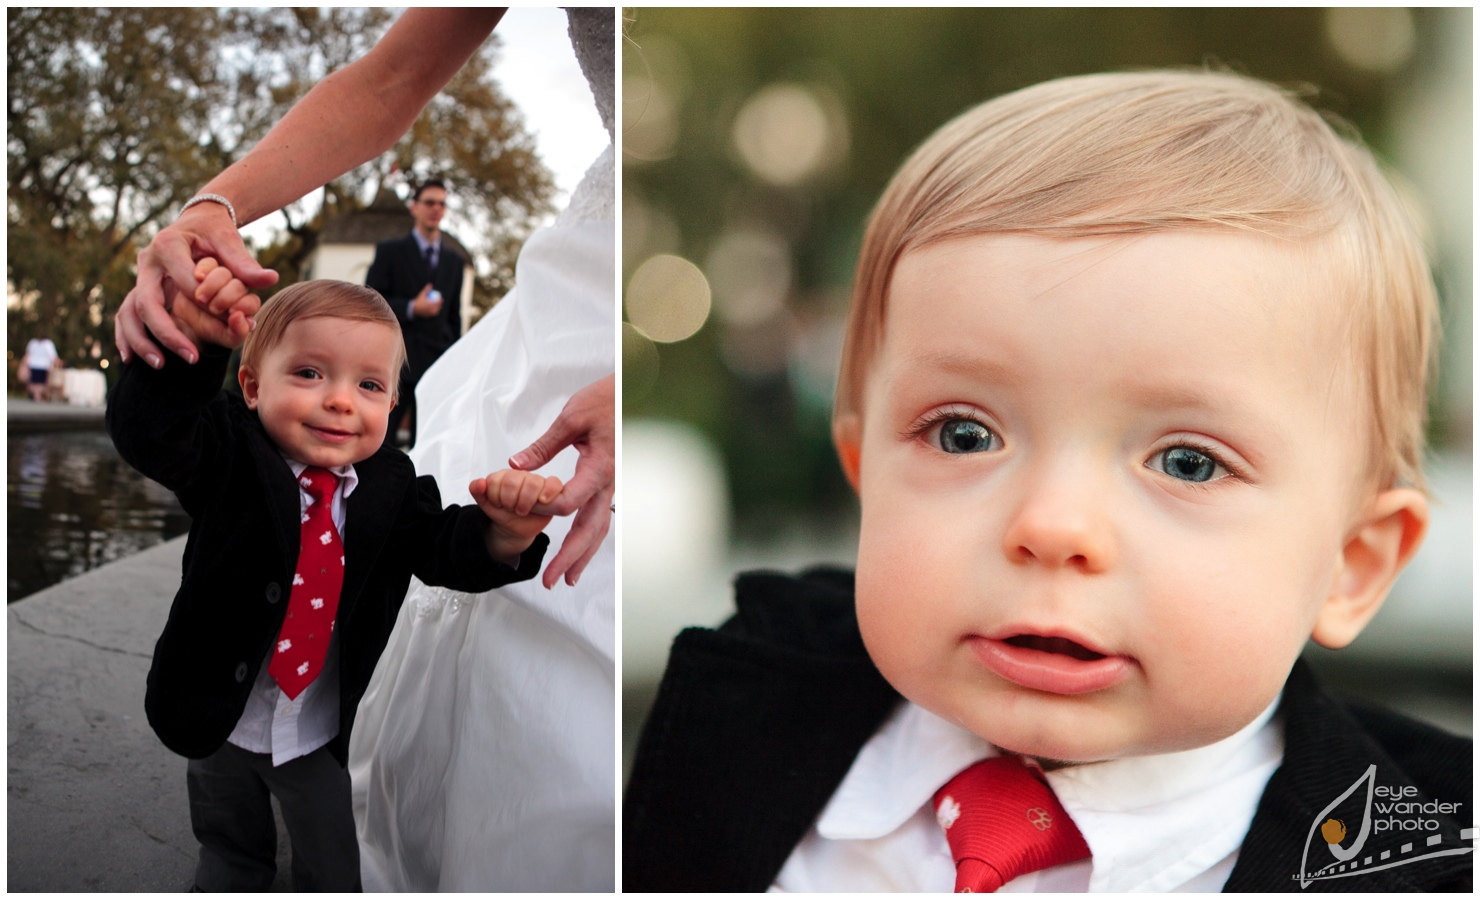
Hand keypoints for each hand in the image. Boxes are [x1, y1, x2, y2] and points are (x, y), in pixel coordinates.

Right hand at [116, 202, 276, 367]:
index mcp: (168, 245)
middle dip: (167, 332)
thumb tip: (271, 279)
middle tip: (192, 357)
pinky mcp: (140, 288)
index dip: (205, 303)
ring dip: (142, 340)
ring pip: (131, 312)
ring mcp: (140, 276)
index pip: (185, 282)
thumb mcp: (229, 241)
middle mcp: (148, 261)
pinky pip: (126, 315)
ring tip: (160, 364)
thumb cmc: (214, 232)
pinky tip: (130, 359)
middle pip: (148, 302)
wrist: (196, 221)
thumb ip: (245, 263)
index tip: (226, 318)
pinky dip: (127, 336)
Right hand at [411, 284, 442, 317]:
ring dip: (437, 310)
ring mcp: (430, 314)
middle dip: (440, 305)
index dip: (441, 300)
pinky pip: (431, 314)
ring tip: (437, 308)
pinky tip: (432, 311)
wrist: (413, 309)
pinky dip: (433, 313)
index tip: (441, 298)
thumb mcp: (422, 294)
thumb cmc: (418, 301)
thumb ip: (427, 289)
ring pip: (436, 312)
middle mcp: (432, 310)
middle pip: (438, 308)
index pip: (439, 302)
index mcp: (432, 305)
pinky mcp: (427, 316)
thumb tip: (430, 284)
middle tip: (440, 303)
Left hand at [471, 469, 563, 565]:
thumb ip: (478, 491)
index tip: (498, 504)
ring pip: (533, 483)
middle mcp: (523, 475)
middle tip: (510, 508)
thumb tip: (479, 483)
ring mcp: (539, 482)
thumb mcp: (486, 503)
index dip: (495, 496)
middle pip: (514, 480)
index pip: (497, 479)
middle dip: (508, 500)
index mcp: (506, 474)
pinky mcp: (554, 491)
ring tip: (521, 510)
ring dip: (524, 502)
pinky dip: (548, 492)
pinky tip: (541, 501)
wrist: (514, 529)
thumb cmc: (503, 513)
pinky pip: (555, 483)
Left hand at [509, 374, 614, 588]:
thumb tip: (516, 466)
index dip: (545, 510)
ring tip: (568, 579)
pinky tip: (579, 550)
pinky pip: (601, 517)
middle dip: (570, 558)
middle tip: (552, 580)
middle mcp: (609, 483)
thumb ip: (544, 446)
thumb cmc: (608, 399)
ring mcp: (613, 486)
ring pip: (599, 529)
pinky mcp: (611, 484)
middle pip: (590, 530)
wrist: (638, 391)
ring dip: (582, 556)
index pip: (570, 502)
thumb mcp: (571, 418)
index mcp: (599, 467)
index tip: (523, 509)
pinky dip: (589, 538)